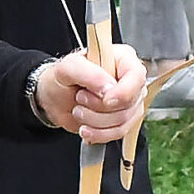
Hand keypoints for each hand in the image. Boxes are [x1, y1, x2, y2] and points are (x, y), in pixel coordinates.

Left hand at [32, 46, 148, 142]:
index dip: (123, 92)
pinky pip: (119, 133)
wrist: (56, 98)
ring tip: (79, 110)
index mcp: (123, 59)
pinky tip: (85, 128)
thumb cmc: (65, 78)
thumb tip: (109, 88)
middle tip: (80, 98)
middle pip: (129, 103)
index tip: (105, 99)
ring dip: (95, 121)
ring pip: (123, 121)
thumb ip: (89, 74)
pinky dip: (99, 134)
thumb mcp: (69, 68)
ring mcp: (129, 101)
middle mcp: (130, 80)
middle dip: (99, 107)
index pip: (137, 76)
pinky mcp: (124, 120)